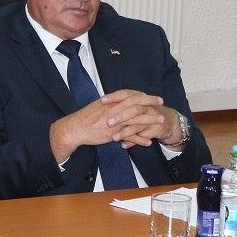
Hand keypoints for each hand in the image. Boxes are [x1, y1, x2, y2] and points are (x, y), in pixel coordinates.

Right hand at [50, 90, 165, 160]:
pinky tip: (148, 142)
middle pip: (136, 104)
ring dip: (150, 120)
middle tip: (161, 103)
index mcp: (111, 102)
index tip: (152, 96)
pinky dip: (140, 139)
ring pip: (136, 119)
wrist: (75, 128)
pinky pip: (129, 136)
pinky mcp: (113, 133)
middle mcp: (114, 109)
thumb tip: (117, 102)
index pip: (130, 95)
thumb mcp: (98, 107)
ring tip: (161, 121)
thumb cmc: (84, 118)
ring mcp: (115, 122)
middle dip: (150, 103)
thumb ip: (110, 105)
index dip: (143, 95)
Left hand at [101, 92, 181, 148]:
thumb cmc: (145, 114)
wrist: (168, 122)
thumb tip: (100, 106)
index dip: (114, 97)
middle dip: (121, 116)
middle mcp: (146, 106)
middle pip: (134, 109)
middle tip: (108, 123)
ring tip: (114, 138)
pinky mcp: (157, 128)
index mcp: (139, 99)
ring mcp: (153, 117)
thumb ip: (118, 107)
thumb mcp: (132, 108)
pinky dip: (134, 141)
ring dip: (126, 132)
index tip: (102, 100)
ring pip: (139, 124)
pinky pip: (144, 135)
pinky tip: (124, 145)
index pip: (126, 94)